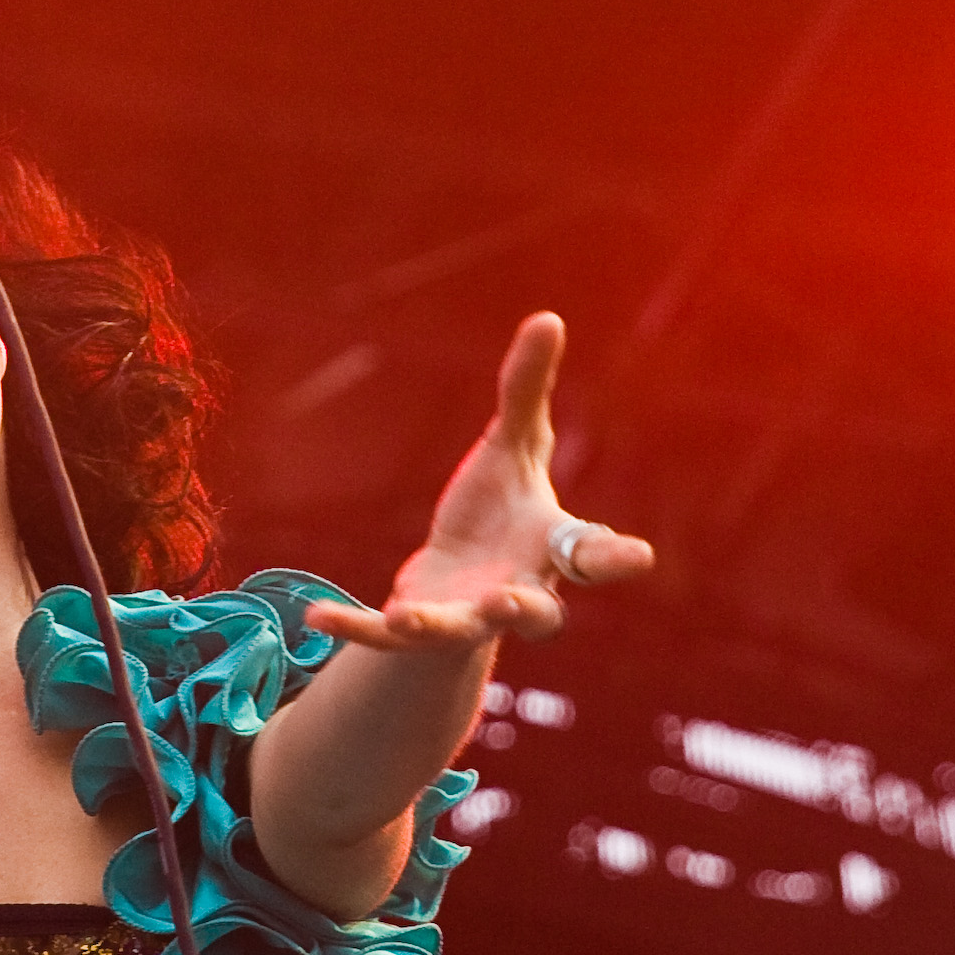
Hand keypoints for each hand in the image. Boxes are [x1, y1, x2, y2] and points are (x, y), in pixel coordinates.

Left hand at [307, 312, 652, 653]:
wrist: (460, 573)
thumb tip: (547, 317)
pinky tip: (315, 615)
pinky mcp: (418, 628)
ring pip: (459, 632)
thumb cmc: (501, 506)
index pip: (593, 555)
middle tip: (510, 604)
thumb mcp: (512, 444)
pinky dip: (354, 628)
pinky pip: (386, 637)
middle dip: (526, 611)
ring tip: (406, 616)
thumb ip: (527, 390)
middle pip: (538, 615)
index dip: (614, 558)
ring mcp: (468, 617)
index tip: (638, 558)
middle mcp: (519, 591)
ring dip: (435, 625)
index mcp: (552, 548)